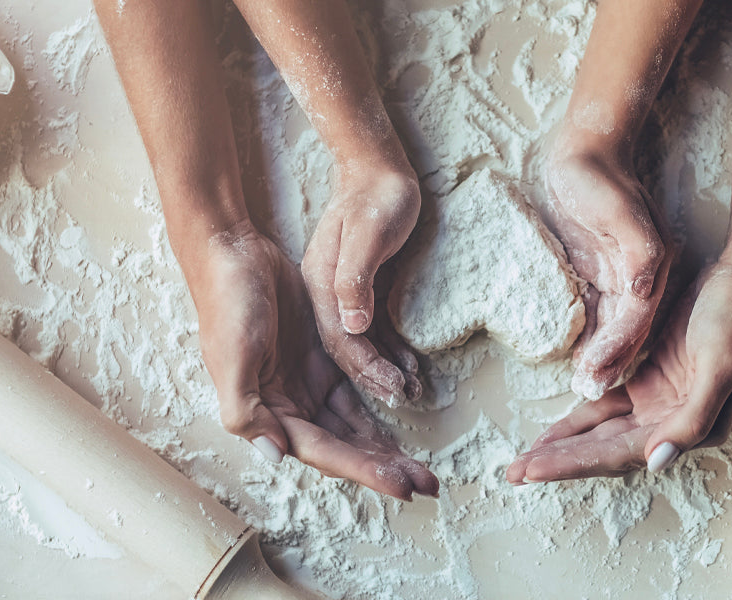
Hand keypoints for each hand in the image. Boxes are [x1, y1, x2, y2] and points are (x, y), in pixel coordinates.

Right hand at [192, 226, 437, 499]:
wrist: (233, 254)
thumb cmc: (227, 303)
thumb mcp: (231, 357)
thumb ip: (245, 410)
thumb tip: (275, 454)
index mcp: (267, 413)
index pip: (324, 452)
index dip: (363, 471)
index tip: (401, 486)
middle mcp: (289, 407)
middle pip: (344, 448)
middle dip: (383, 467)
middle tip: (427, 483)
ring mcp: (307, 385)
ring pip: (354, 427)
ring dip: (384, 448)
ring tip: (422, 467)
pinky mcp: (322, 360)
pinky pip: (356, 394)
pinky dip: (378, 411)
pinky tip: (403, 423)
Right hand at [302, 166, 423, 406]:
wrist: (376, 169)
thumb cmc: (374, 197)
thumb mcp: (365, 234)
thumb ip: (354, 279)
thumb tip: (354, 326)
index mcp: (321, 287)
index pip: (341, 341)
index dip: (365, 370)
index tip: (392, 392)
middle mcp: (328, 297)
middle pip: (347, 350)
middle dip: (373, 382)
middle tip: (403, 405)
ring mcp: (344, 295)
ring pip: (361, 346)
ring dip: (383, 371)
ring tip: (410, 391)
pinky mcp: (363, 291)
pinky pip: (374, 330)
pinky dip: (390, 352)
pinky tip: (407, 367)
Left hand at [506, 260, 731, 482]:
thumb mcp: (721, 366)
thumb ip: (692, 418)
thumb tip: (656, 461)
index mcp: (691, 428)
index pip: (621, 455)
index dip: (575, 464)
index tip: (533, 470)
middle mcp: (672, 423)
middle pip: (606, 451)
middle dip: (561, 463)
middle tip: (513, 472)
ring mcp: (660, 402)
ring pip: (602, 432)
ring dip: (566, 446)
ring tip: (525, 461)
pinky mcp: (650, 379)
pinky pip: (607, 406)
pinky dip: (579, 418)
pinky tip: (554, 430)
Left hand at [543, 149, 673, 399]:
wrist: (584, 151)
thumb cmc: (599, 179)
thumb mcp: (622, 211)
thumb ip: (639, 251)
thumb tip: (644, 289)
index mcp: (650, 266)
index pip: (637, 318)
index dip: (618, 348)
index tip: (596, 374)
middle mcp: (639, 278)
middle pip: (627, 331)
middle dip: (610, 363)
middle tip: (590, 390)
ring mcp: (619, 277)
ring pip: (612, 328)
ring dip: (599, 357)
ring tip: (583, 386)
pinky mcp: (599, 274)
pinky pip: (597, 314)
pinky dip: (588, 338)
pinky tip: (576, 359)